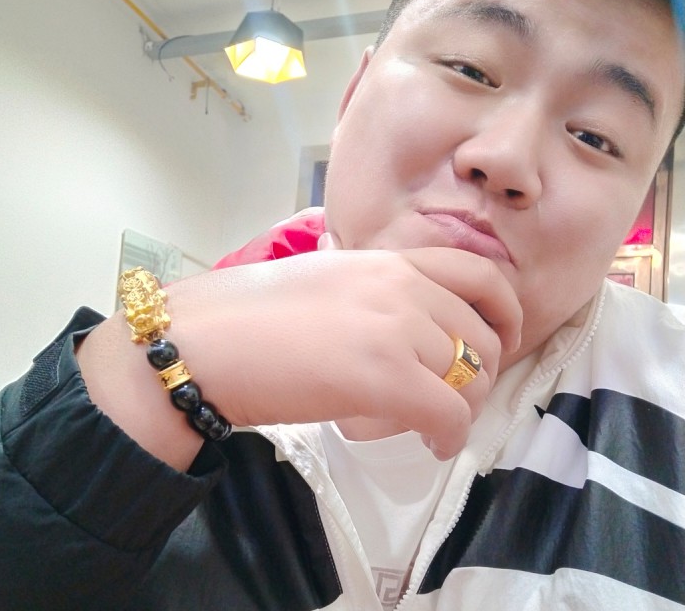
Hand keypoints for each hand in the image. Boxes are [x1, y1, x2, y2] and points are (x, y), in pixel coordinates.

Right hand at [165, 243, 520, 460]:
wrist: (204, 339)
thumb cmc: (250, 313)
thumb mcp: (327, 283)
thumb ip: (375, 294)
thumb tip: (406, 331)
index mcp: (388, 262)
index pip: (479, 275)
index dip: (505, 313)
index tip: (501, 340)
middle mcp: (402, 288)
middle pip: (483, 337)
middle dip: (482, 376)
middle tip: (457, 399)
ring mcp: (396, 329)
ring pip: (471, 380)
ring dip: (464, 409)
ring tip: (437, 424)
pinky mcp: (384, 377)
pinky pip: (449, 415)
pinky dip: (449, 437)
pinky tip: (431, 445)